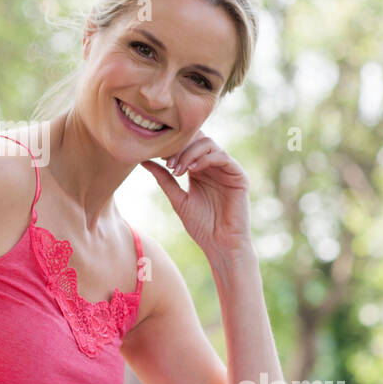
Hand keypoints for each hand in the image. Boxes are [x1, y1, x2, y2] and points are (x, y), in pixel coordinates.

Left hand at [140, 133, 251, 258]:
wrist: (220, 245)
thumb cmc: (201, 226)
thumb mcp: (178, 199)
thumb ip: (164, 179)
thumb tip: (143, 161)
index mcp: (200, 169)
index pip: (187, 144)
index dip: (172, 146)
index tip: (156, 156)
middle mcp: (214, 166)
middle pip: (198, 138)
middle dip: (180, 147)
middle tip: (167, 162)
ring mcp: (227, 170)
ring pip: (209, 144)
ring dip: (189, 153)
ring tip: (177, 169)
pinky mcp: (239, 176)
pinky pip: (222, 157)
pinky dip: (205, 159)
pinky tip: (192, 170)